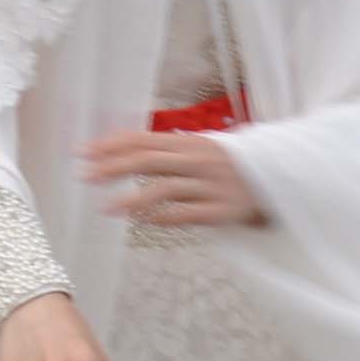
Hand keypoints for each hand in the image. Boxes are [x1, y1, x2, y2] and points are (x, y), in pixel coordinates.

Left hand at [80, 128, 263, 230]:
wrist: (277, 178)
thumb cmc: (228, 164)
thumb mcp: (200, 149)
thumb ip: (165, 150)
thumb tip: (119, 148)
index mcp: (189, 142)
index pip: (142, 139)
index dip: (110, 144)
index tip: (82, 152)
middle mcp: (198, 160)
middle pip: (147, 161)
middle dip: (112, 168)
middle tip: (84, 176)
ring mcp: (210, 185)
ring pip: (163, 189)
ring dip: (131, 199)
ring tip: (106, 208)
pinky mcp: (221, 211)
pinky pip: (186, 215)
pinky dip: (162, 217)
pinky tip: (143, 221)